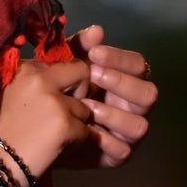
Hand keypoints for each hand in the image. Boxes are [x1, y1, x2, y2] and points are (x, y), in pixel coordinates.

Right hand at [0, 57, 93, 186]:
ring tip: (54, 137)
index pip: (60, 64)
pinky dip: (75, 143)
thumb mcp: (5, 95)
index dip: (61, 82)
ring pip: (85, 108)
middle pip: (81, 73)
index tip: (52, 98)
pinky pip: (85, 132)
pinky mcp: (65, 125)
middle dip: (80, 91)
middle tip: (67, 111)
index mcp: (24, 68)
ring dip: (76, 122)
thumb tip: (55, 81)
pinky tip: (56, 149)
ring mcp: (55, 102)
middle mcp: (41, 78)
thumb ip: (29, 84)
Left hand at [58, 23, 157, 170]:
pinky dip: (106, 141)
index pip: (138, 65)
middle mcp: (133, 106)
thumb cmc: (59, 92)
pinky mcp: (117, 155)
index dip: (120, 58)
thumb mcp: (66, 67)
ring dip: (113, 114)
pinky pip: (122, 151)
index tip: (94, 54)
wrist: (38, 130)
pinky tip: (87, 131)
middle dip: (121, 84)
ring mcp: (128, 132)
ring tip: (87, 106)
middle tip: (93, 76)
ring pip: (139, 125)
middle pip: (148, 94)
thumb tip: (97, 30)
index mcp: (126, 81)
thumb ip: (80, 48)